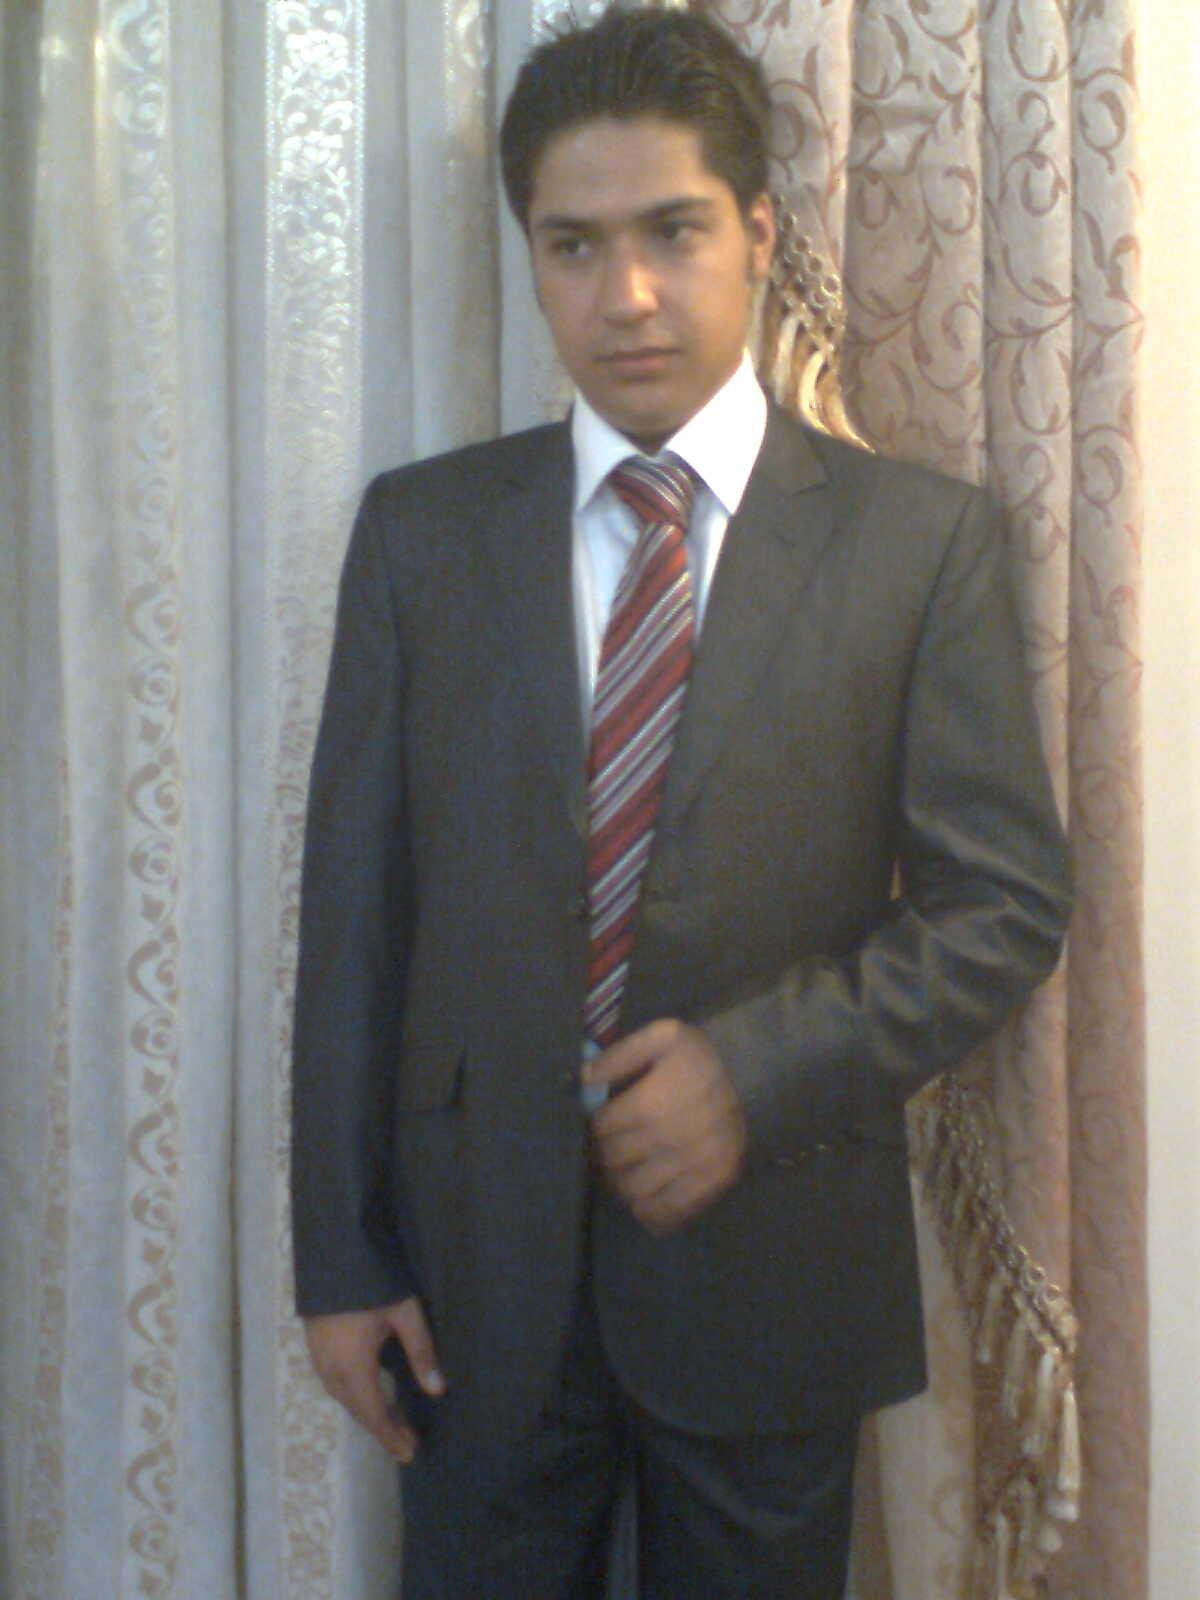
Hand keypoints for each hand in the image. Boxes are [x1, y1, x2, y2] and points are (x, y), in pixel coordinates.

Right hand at [303, 1296, 444, 1462]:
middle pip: (358, 1410)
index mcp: (352, 1367)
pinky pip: (335, 1383)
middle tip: (408, 1442)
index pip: (374, 1414)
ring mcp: (318, 1358)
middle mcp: (330, 1370)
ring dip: (369, 1412)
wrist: (333, 1251)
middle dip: (383, 1428)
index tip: (409, 1454)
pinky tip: (370, 1392)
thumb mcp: (404, 1314)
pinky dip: (355, 1396)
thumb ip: (422, 1352)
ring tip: (394, 1421)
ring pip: (345, 1397)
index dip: (391, 1437)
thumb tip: (438, 1391)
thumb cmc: (372, 1282)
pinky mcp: (315, 1345)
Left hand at [586, 1020, 745, 1233]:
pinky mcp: (714, 1181)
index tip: (604, 1122)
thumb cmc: (697, 1059)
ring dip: (623, 1183)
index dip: (597, 1125)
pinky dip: (651, 1211)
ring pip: (636, 1191)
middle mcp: (672, 1137)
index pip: (603, 1129)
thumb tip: (584, 1078)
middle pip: (615, 1161)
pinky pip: (671, 1210)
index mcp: (652, 1102)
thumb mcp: (660, 1037)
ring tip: (626, 1171)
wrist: (752, 1076)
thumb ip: (619, 1054)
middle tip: (611, 1148)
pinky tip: (645, 1199)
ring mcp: (695, 1164)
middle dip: (606, 1154)